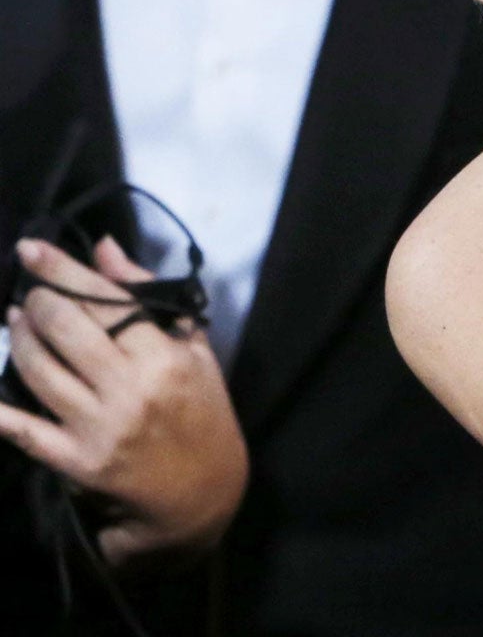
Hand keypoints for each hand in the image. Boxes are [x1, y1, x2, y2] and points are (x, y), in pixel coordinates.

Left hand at [0, 236, 247, 564]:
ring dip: (18, 339)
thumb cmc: (202, 412)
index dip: (63, 270)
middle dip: (37, 301)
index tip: (31, 248)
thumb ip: (148, 297)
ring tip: (14, 322)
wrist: (203, 493)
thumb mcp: (193, 350)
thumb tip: (104, 248)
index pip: (107, 300)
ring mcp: (99, 427)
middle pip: (66, 328)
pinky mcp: (76, 462)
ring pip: (39, 370)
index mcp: (164, 358)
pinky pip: (22, 430)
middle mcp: (130, 389)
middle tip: (29, 293)